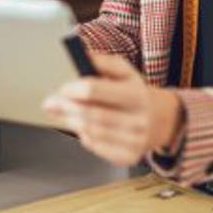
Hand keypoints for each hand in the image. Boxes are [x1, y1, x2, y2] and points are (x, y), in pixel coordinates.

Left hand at [43, 52, 183, 166]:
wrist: (162, 119)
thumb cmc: (135, 92)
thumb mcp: (124, 71)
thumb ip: (101, 61)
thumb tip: (80, 55)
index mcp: (136, 94)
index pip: (95, 90)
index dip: (73, 89)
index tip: (61, 88)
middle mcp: (138, 119)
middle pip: (91, 114)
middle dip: (66, 107)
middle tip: (50, 103)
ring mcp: (134, 141)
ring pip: (91, 132)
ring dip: (70, 121)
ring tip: (61, 113)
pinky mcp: (128, 157)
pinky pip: (96, 147)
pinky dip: (84, 136)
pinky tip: (82, 127)